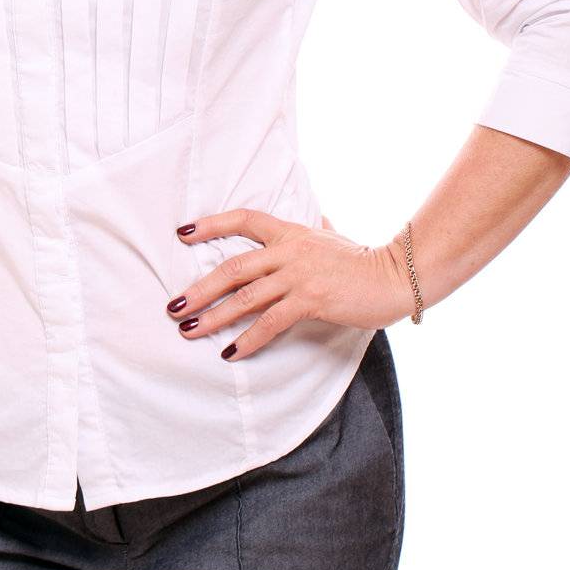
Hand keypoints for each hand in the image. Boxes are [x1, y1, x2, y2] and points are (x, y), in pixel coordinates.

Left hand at [166, 209, 412, 358]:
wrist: (395, 276)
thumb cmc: (364, 259)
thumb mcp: (334, 236)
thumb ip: (320, 226)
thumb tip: (319, 215)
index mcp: (291, 232)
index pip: (244, 219)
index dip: (211, 224)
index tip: (182, 233)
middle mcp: (289, 251)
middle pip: (233, 267)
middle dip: (199, 289)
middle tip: (173, 307)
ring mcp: (299, 275)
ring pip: (245, 297)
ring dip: (213, 317)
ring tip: (189, 331)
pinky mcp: (311, 300)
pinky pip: (271, 322)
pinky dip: (248, 339)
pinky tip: (230, 353)